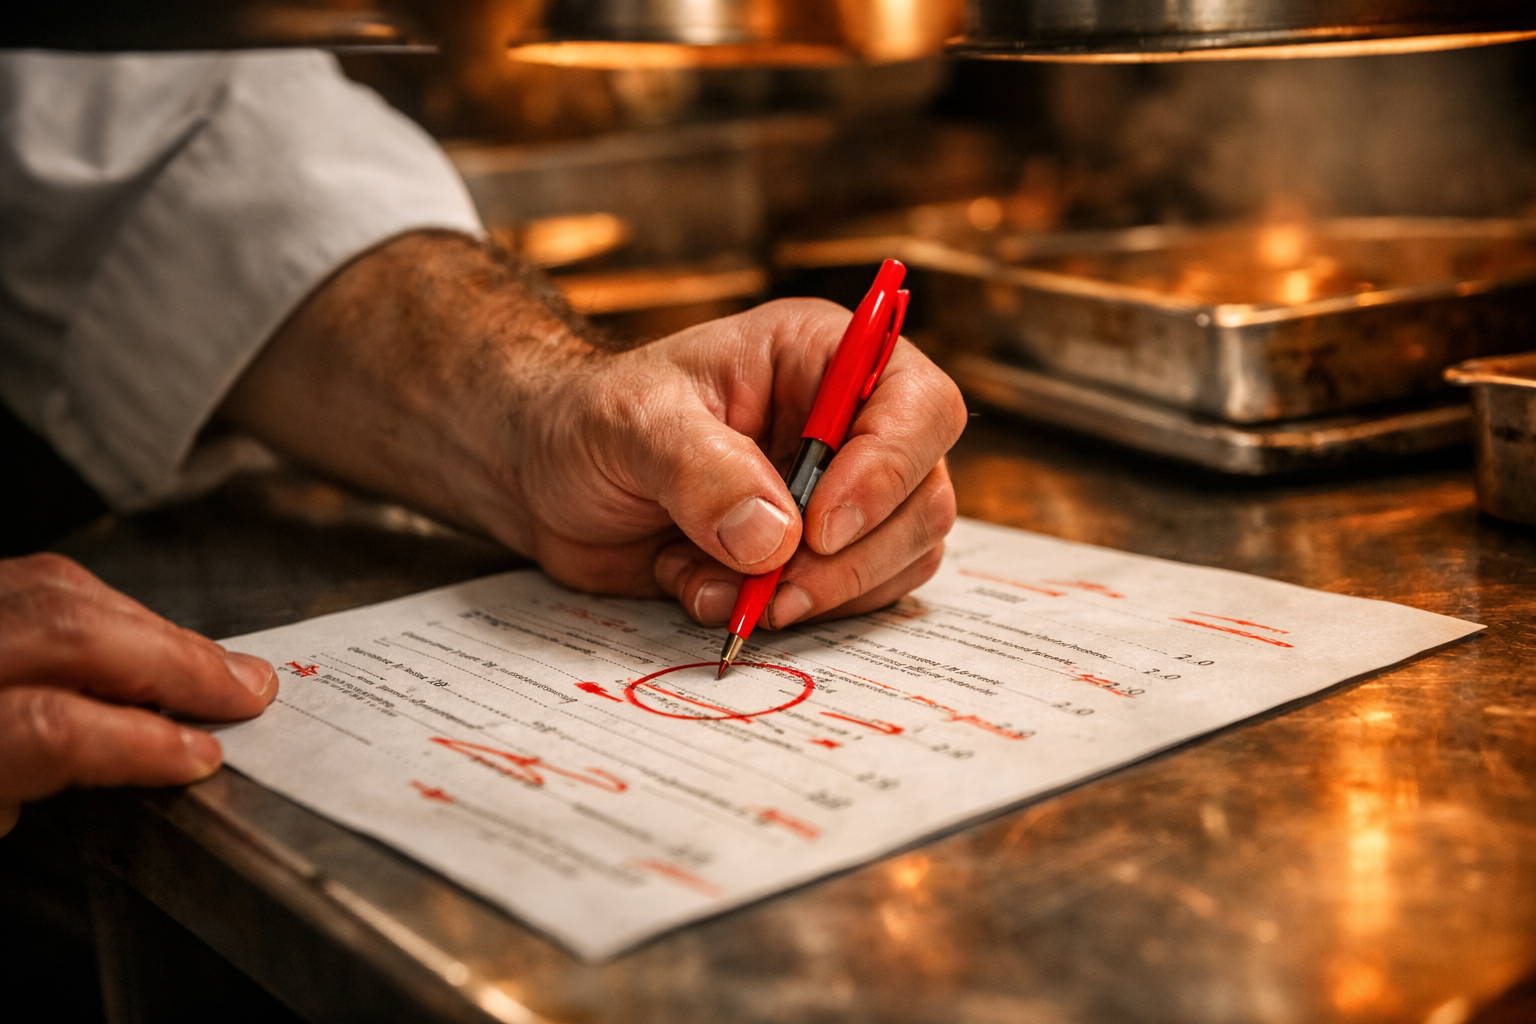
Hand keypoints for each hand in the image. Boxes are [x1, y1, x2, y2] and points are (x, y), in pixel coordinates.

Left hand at [0, 554, 276, 835]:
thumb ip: (15, 796)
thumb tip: (121, 758)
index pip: (52, 728)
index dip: (144, 742)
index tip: (203, 756)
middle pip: (70, 630)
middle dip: (177, 660)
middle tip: (246, 692)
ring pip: (59, 586)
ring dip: (150, 628)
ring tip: (209, 665)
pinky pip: (38, 576)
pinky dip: (101, 605)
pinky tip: (138, 635)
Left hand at [221, 233, 965, 626]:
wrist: (548, 479)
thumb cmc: (589, 422)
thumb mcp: (631, 426)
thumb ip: (702, 470)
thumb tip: (776, 539)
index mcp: (820, 357)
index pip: (916, 403)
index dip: (888, 469)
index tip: (820, 526)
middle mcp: (849, 423)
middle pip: (922, 497)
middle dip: (848, 559)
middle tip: (769, 588)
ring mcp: (842, 494)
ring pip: (899, 559)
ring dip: (813, 593)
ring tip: (712, 584)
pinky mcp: (818, 556)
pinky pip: (852, 600)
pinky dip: (787, 613)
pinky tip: (708, 591)